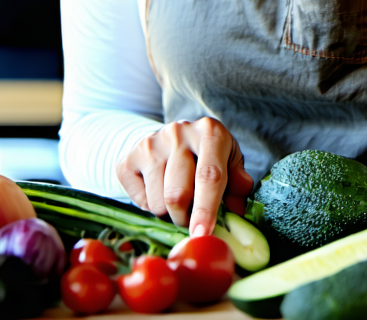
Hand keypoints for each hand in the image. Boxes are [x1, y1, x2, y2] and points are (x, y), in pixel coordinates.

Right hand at [117, 118, 253, 234]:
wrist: (169, 138)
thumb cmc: (207, 155)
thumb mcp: (229, 161)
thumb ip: (238, 184)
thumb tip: (238, 210)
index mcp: (209, 132)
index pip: (209, 175)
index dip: (207, 208)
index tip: (202, 234)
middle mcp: (179, 133)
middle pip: (178, 194)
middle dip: (186, 218)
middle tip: (191, 217)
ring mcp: (151, 143)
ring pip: (158, 202)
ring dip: (169, 213)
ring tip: (176, 198)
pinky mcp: (128, 158)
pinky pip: (139, 201)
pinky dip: (150, 206)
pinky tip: (158, 188)